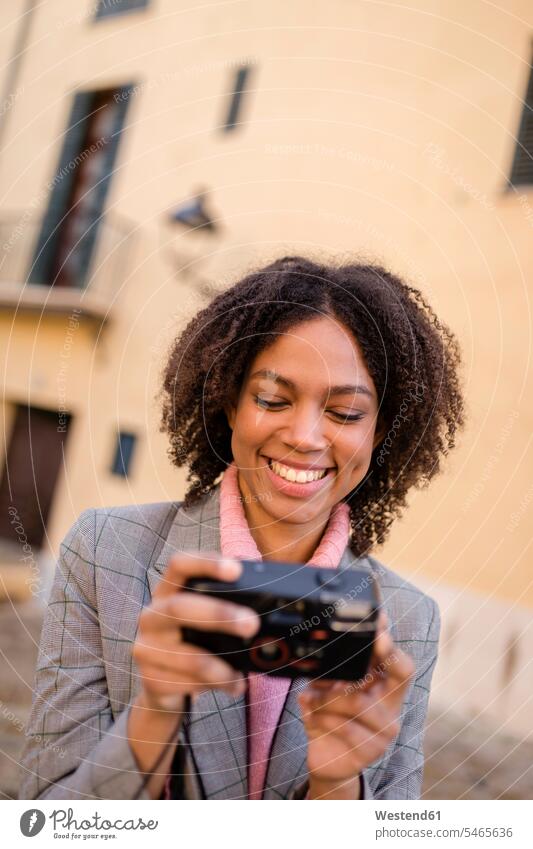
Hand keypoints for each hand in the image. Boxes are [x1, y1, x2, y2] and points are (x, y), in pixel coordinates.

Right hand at [132, 551, 260, 711]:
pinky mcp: (149, 678)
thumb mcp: (208, 618)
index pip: (179, 564)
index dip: (206, 563)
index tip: (236, 569)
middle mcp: (151, 616)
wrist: (165, 684)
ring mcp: (145, 648)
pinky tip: (230, 686)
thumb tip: (267, 588)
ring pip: (187, 656)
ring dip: (221, 668)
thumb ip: (229, 601)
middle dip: (219, 614)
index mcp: (168, 591)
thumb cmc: (195, 641)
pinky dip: (213, 686)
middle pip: (179, 608)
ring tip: (243, 676)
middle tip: (252, 623)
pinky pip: (184, 684)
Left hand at [297, 609, 414, 795]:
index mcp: (385, 686)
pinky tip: (310, 713)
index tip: (379, 626)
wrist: (325, 756)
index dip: (392, 645)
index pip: (402, 662)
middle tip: (356, 644)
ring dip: (327, 696)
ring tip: (310, 696)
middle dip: (381, 655)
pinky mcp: (372, 751)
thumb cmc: (329, 715)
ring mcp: (386, 730)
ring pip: (358, 700)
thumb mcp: (328, 688)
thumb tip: (325, 643)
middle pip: (401, 673)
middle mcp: (392, 705)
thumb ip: (332, 669)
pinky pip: (345, 726)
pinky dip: (321, 716)